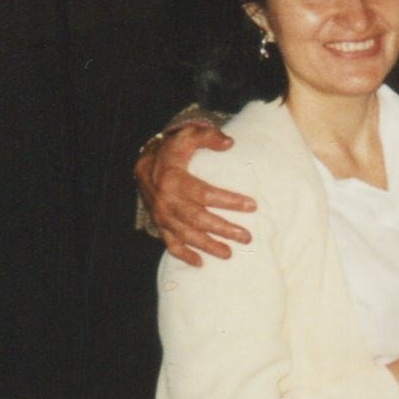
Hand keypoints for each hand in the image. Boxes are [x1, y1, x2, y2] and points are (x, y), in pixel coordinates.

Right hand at [135, 122, 255, 265]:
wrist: (146, 160)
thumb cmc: (174, 148)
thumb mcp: (189, 135)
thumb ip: (209, 136)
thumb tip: (230, 143)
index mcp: (173, 179)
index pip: (205, 193)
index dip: (229, 201)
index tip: (252, 206)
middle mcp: (165, 200)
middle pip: (197, 219)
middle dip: (223, 229)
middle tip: (246, 237)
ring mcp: (160, 215)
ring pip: (185, 235)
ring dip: (207, 246)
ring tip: (229, 253)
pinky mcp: (159, 223)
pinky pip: (169, 243)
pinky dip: (184, 255)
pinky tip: (200, 263)